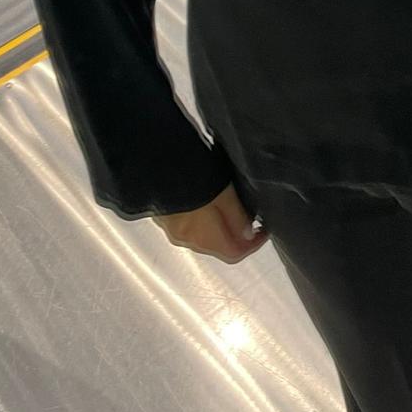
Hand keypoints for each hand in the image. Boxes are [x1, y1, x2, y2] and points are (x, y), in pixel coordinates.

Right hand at [153, 184, 268, 264]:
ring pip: (203, 234)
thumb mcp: (222, 192)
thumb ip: (236, 216)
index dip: (254, 243)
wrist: (147, 157)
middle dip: (237, 233)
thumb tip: (248, 234)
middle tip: (251, 212)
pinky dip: (203, 215)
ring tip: (232, 200)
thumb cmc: (186, 173)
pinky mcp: (162, 212)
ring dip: (220, 224)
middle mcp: (184, 238)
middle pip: (218, 245)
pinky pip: (189, 222)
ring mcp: (170, 227)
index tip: (264, 227)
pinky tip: (208, 195)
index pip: (234, 253)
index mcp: (201, 237)